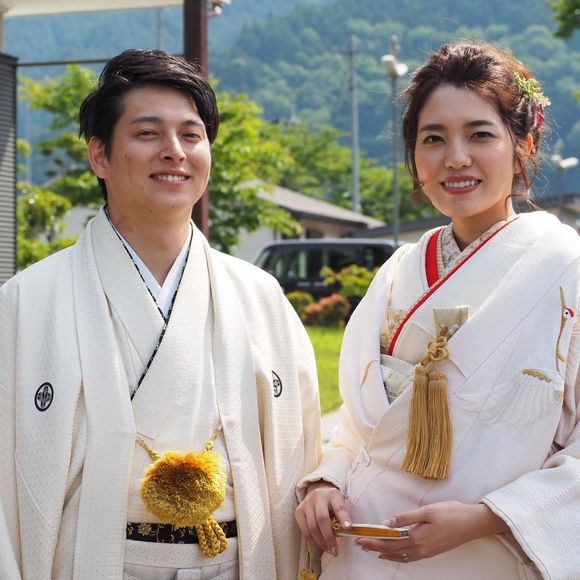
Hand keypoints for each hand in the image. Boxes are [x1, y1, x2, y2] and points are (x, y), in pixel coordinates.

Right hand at [295, 481, 351, 553]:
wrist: (317, 490)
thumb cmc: (331, 502)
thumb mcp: (340, 503)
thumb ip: (342, 516)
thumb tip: (346, 533)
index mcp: (332, 494)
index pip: (338, 507)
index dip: (343, 517)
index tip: (348, 527)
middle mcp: (318, 496)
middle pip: (322, 518)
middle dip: (329, 537)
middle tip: (335, 550)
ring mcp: (307, 504)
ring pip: (312, 526)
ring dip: (320, 542)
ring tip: (328, 549)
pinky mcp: (299, 511)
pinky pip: (304, 530)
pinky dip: (312, 540)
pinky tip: (318, 545)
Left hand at [356, 501, 507, 562]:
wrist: (472, 524)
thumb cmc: (451, 513)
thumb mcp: (427, 511)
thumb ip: (406, 517)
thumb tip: (388, 522)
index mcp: (417, 537)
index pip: (389, 541)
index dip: (373, 540)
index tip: (360, 538)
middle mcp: (420, 548)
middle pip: (392, 550)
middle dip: (374, 547)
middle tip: (360, 544)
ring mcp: (426, 552)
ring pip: (399, 556)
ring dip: (384, 553)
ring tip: (371, 550)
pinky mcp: (430, 552)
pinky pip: (409, 558)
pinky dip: (397, 557)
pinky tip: (392, 555)